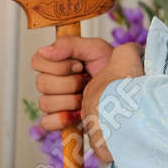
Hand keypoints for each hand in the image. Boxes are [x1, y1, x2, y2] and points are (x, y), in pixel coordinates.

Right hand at [32, 38, 143, 163]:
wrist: (130, 92)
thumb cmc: (114, 68)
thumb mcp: (96, 49)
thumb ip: (69, 44)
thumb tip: (43, 50)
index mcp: (59, 64)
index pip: (37, 62)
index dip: (58, 65)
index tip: (79, 65)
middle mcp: (55, 83)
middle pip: (42, 84)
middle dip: (69, 83)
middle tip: (87, 81)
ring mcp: (57, 103)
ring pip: (45, 103)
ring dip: (70, 100)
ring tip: (86, 97)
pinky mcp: (63, 120)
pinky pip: (47, 123)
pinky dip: (61, 119)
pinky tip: (77, 115)